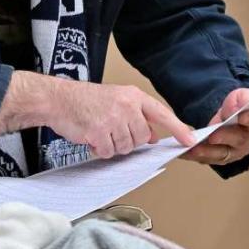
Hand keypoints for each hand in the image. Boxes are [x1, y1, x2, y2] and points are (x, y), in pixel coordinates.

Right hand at [51, 81, 197, 158]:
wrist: (58, 99)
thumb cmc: (85, 100)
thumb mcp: (116, 101)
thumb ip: (137, 117)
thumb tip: (153, 136)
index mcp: (133, 96)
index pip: (162, 113)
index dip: (178, 128)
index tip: (191, 140)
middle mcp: (126, 106)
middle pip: (142, 138)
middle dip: (128, 140)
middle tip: (112, 130)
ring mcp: (113, 119)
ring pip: (126, 147)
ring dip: (113, 145)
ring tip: (100, 131)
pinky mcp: (99, 132)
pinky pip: (109, 152)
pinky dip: (100, 150)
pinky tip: (92, 137)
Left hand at [180, 87, 248, 165]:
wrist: (235, 117)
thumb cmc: (243, 107)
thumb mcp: (244, 96)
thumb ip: (243, 99)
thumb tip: (235, 109)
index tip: (242, 116)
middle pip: (237, 141)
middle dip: (224, 137)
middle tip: (212, 136)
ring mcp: (234, 152)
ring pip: (220, 154)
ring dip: (206, 152)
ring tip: (192, 149)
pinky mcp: (219, 157)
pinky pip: (206, 158)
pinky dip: (194, 155)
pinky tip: (182, 151)